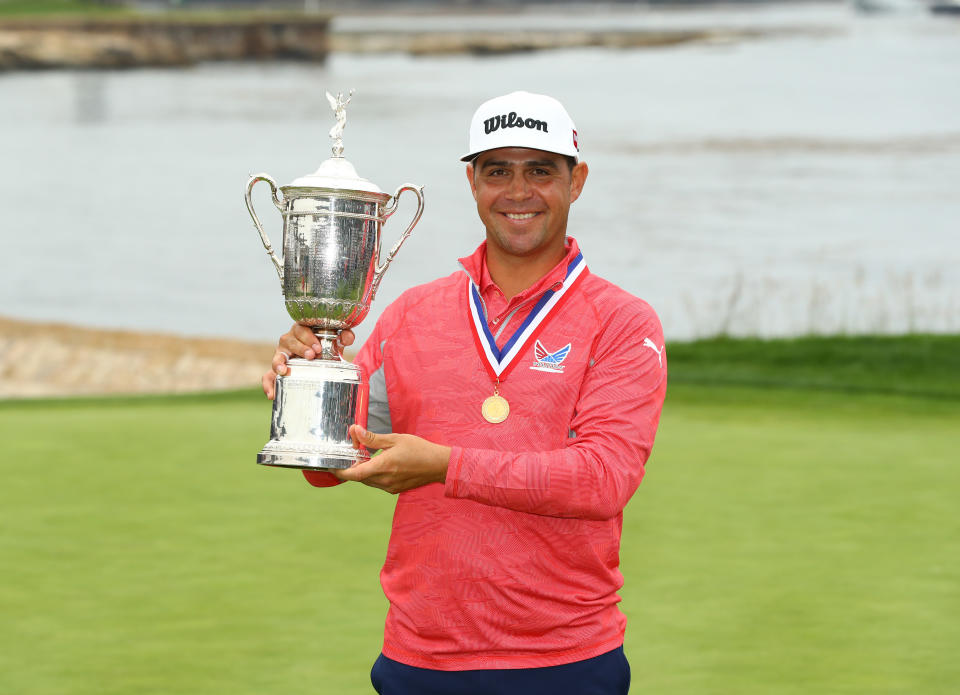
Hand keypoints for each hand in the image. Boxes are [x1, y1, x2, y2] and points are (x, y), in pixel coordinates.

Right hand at [261, 325, 354, 398]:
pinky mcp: (278, 369)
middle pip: (288, 340)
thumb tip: (348, 337)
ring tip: (284, 371)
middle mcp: (289, 341)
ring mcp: (282, 355)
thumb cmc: (326, 346)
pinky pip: (268, 376)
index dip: (308, 337)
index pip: (301, 329)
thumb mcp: (335, 341)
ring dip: (279, 363)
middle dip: (299, 348)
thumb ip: (343, 337)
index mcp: (302, 330)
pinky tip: (272, 394)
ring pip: (277, 356)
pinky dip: (268, 384)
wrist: (322, 357)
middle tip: (311, 356)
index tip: (318, 347)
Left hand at [331, 425, 450, 493]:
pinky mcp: (394, 489)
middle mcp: (385, 480)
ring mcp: (390, 487)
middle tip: (352, 452)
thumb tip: (354, 431)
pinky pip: (377, 483)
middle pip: (359, 477)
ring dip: (363, 470)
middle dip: (352, 466)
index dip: (339, 472)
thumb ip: (372, 438)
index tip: (330, 466)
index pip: (354, 474)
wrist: (439, 465)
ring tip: (366, 456)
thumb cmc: (419, 449)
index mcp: (383, 466)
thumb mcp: (395, 439)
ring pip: (367, 481)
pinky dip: (373, 474)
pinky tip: (379, 463)